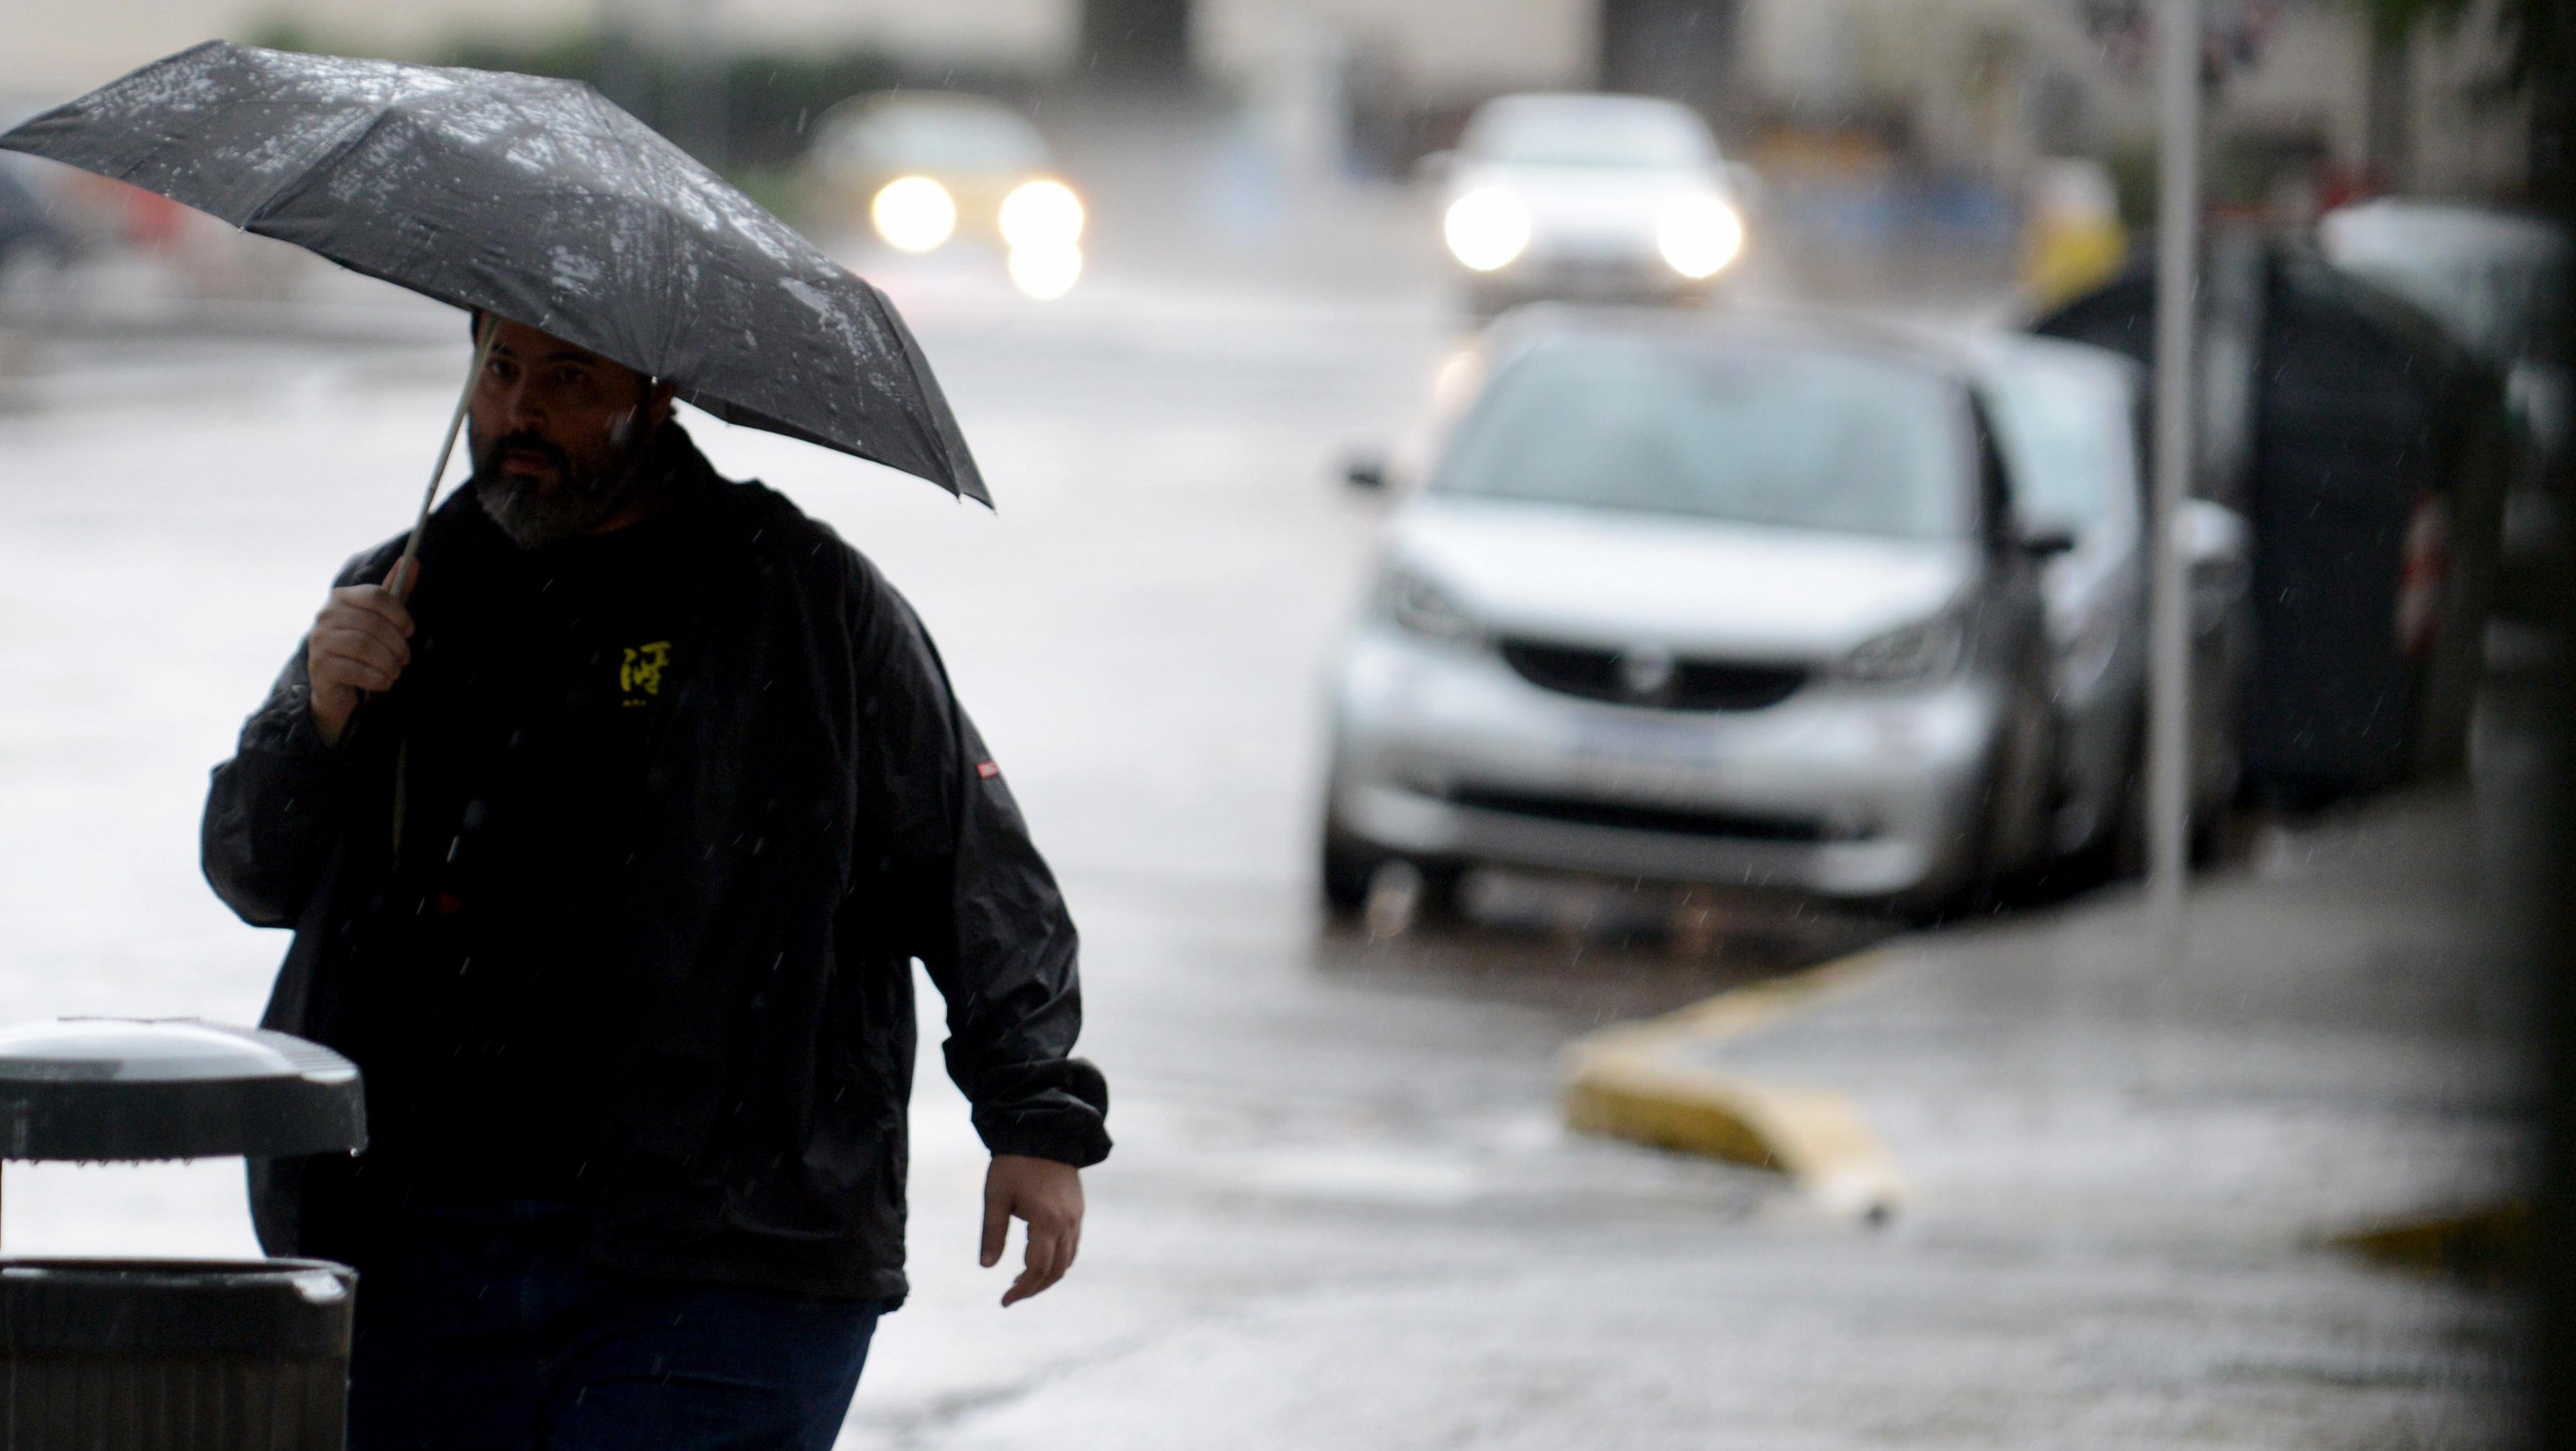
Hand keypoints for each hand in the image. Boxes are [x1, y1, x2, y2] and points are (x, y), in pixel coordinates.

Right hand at [305, 560, 418, 746]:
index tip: (409, 630)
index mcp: (340, 597)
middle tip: (404, 658)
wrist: (338, 686)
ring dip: (389, 663)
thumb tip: (413, 560)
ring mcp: (319, 640)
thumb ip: (396, 591)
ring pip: (365, 647)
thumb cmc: (363, 647)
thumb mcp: (382, 618)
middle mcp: (325, 615)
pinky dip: (378, 679)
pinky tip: (384, 682)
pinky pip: (357, 670)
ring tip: (394, 670)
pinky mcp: (319, 666)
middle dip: (397, 644)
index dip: (400, 614)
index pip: (376, 596)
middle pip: (373, 624)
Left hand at [981, 1153, 1082, 1306]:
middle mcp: (1067, 1224)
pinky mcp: (1078, 1210)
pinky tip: (1039, 1258)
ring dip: (1047, 1276)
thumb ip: (992, 1233)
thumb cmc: (1014, 1164)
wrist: (1044, 1133)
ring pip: (1067, 1261)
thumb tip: (986, 1267)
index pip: (1037, 1270)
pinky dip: (1058, 1260)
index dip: (1022, 1290)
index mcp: (1047, 1223)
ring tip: (1022, 1280)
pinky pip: (1073, 1246)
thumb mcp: (995, 1197)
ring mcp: (1076, 1217)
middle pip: (1056, 1271)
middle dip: (1034, 1288)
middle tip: (1011, 1295)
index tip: (1004, 1301)